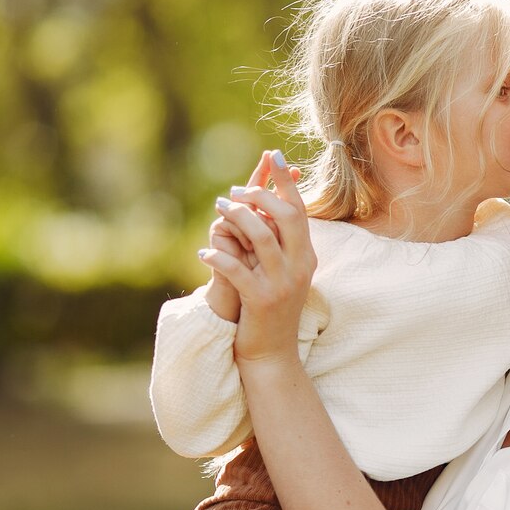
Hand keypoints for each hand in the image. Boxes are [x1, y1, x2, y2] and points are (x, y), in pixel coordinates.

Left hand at [199, 150, 315, 367]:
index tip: (274, 155)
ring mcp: (282, 284)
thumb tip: (265, 209)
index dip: (285, 181)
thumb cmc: (271, 310)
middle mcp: (300, 267)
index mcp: (307, 257)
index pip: (299, 210)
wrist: (273, 354)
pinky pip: (237, 270)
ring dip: (238, 218)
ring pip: (262, 237)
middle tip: (236, 192)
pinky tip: (203, 252)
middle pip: (285, 216)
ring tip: (219, 209)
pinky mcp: (261, 300)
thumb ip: (279, 244)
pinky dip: (218, 257)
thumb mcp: (281, 274)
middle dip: (259, 195)